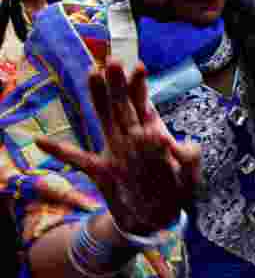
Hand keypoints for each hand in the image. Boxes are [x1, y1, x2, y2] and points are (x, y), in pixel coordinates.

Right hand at [36, 61, 199, 235]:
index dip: (141, 88)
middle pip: (123, 106)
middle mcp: (132, 138)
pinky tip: (40, 141)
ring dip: (98, 99)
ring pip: (105, 121)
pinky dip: (60, 151)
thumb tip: (181, 144)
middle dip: (118, 85)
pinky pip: (78, 159)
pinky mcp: (102, 171)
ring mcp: (115, 152)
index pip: (145, 106)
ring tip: (91, 73)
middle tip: (112, 61)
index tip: (138, 67)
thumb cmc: (177, 192)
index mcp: (153, 135)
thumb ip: (190, 159)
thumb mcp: (191, 177)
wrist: (156, 216)